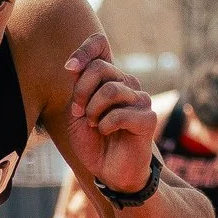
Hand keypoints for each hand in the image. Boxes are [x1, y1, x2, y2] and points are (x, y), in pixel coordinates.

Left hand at [60, 34, 155, 190]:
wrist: (109, 171)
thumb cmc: (93, 142)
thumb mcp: (77, 113)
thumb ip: (77, 88)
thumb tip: (73, 65)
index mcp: (110, 78)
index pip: (100, 45)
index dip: (84, 50)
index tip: (70, 68)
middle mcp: (127, 83)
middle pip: (100, 68)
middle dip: (82, 92)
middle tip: (80, 113)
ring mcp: (140, 99)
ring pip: (111, 90)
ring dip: (93, 111)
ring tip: (94, 124)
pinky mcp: (147, 118)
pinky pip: (121, 113)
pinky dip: (106, 125)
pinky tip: (106, 132)